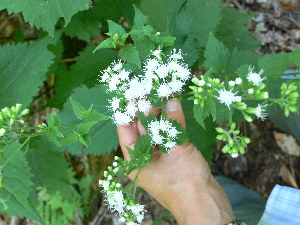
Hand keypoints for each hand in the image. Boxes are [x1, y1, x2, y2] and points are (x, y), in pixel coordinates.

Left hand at [117, 98, 234, 224]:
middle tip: (153, 91)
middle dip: (147, 110)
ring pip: (155, 132)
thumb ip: (173, 123)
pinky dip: (171, 125)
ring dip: (160, 116)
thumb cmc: (185, 182)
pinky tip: (175, 111)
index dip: (129, 110)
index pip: (125, 129)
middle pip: (140, 129)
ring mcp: (158, 159)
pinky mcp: (172, 159)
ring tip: (165, 96)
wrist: (206, 206)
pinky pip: (167, 138)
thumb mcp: (177, 149)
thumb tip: (172, 99)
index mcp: (134, 160)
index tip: (134, 92)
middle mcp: (143, 159)